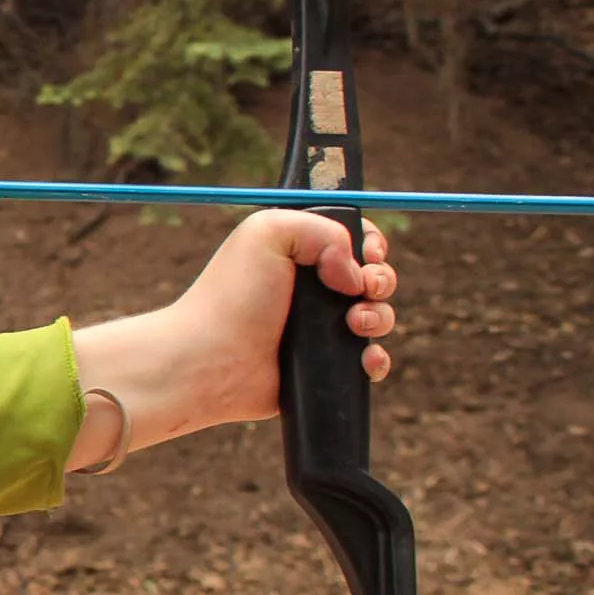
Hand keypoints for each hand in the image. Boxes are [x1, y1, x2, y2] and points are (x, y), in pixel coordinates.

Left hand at [73, 210, 398, 454]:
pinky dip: (376, 360)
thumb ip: (322, 228)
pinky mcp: (324, 366)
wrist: (211, 360)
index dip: (370, 243)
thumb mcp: (268, 232)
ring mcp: (318, 330)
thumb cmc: (232, 295)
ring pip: (377, 318)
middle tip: (365, 288)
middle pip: (373, 278)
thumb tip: (354, 272)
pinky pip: (369, 363)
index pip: (353, 239)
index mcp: (298, 254)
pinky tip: (364, 359)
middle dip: (382, 280)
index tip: (368, 253)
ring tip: (355, 323)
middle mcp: (310, 291)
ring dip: (380, 317)